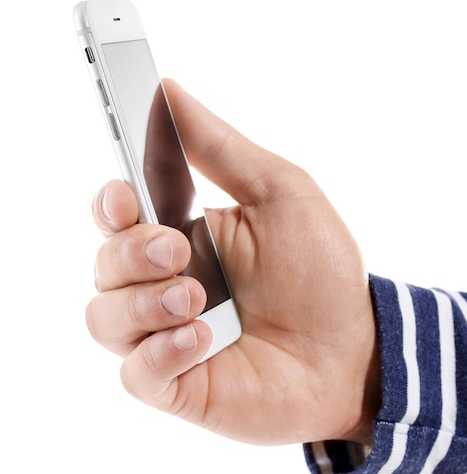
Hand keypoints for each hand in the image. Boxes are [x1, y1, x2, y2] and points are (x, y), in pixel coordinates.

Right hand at [86, 79, 379, 445]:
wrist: (353, 349)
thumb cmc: (321, 272)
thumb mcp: (281, 194)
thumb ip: (220, 147)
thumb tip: (169, 90)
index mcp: (185, 233)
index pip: (118, 214)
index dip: (109, 204)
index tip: (125, 197)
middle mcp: (167, 282)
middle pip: (105, 262)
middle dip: (132, 253)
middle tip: (179, 250)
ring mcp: (168, 334)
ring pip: (105, 317)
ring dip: (145, 303)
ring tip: (198, 299)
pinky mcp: (176, 383)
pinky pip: (134, 371)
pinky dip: (159, 353)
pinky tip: (203, 341)